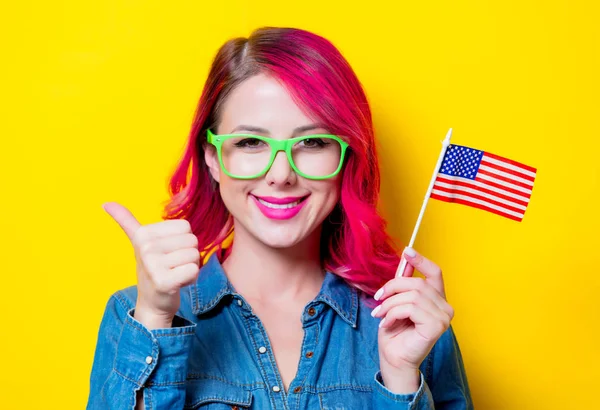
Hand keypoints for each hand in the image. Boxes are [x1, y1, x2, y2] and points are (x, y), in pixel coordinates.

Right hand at [102, 202, 199, 328]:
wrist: (152, 303)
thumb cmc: (153, 268)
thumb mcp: (140, 242)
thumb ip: (126, 221)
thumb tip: (105, 202)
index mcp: (143, 234)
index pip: (185, 227)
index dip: (182, 241)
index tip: (167, 253)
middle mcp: (146, 247)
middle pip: (192, 240)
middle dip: (187, 255)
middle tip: (172, 266)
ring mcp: (153, 264)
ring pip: (194, 255)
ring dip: (190, 267)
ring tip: (174, 274)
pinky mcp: (164, 281)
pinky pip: (194, 270)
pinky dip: (191, 279)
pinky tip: (177, 284)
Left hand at [372, 247, 453, 391]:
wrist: (394, 358)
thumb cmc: (396, 332)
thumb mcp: (397, 302)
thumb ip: (404, 284)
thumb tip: (404, 261)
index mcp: (437, 299)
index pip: (435, 272)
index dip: (421, 260)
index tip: (407, 251)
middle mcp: (445, 306)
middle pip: (417, 282)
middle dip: (393, 287)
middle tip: (378, 299)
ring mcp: (444, 317)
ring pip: (412, 295)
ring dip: (390, 303)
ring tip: (380, 314)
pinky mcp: (437, 326)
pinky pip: (410, 308)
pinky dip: (393, 313)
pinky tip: (387, 323)